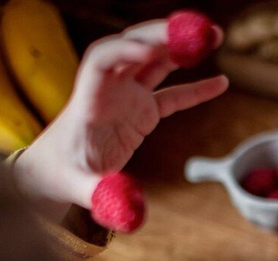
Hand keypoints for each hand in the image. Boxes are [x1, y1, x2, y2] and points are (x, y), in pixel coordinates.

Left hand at [14, 19, 227, 220]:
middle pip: (133, 48)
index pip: (101, 62)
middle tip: (195, 31)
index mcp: (89, 100)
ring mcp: (127, 97)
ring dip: (180, 47)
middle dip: (162, 36)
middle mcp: (109, 90)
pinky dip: (194, 89)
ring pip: (154, 61)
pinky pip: (171, 95)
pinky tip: (220, 83)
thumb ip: (103, 196)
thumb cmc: (64, 175)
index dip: (123, 52)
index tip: (147, 52)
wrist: (58, 169)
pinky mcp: (141, 111)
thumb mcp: (81, 189)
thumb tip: (132, 211)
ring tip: (212, 37)